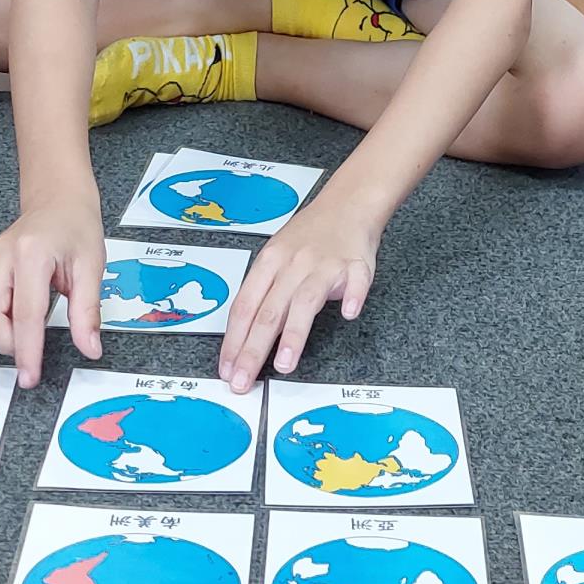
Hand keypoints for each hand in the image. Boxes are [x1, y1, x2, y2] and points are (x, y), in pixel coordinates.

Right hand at [0, 196, 102, 388]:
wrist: (57, 201)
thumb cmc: (75, 228)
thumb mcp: (92, 267)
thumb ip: (87, 311)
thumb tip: (89, 347)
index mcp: (31, 254)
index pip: (24, 315)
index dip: (27, 352)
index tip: (29, 377)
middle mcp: (0, 255)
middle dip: (7, 340)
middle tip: (32, 340)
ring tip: (20, 322)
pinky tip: (9, 309)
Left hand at [218, 197, 380, 392]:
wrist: (348, 203)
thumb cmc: (310, 234)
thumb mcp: (276, 256)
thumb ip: (265, 293)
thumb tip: (244, 337)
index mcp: (269, 262)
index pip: (245, 307)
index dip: (233, 340)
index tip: (227, 369)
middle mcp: (293, 264)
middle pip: (269, 311)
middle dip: (253, 349)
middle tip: (243, 380)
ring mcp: (325, 264)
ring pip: (305, 300)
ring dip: (293, 334)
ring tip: (283, 363)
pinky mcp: (356, 264)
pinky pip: (355, 282)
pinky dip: (352, 296)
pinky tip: (348, 313)